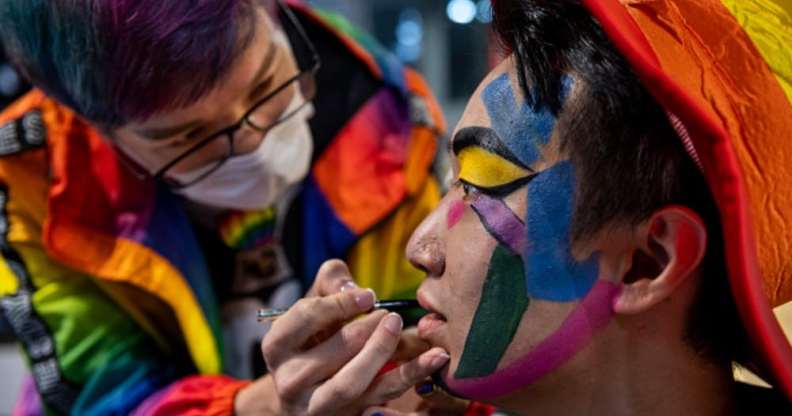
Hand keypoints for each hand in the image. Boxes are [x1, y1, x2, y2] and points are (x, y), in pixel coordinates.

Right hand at [261, 260, 449, 415]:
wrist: (306, 391)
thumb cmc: (314, 336)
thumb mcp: (314, 305)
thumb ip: (330, 282)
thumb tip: (353, 286)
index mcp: (277, 346)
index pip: (305, 317)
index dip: (340, 302)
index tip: (369, 295)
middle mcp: (290, 380)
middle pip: (335, 351)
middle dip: (369, 328)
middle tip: (390, 315)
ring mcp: (316, 405)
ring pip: (352, 381)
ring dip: (384, 351)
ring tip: (403, 328)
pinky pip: (382, 398)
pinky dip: (411, 375)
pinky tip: (435, 357)